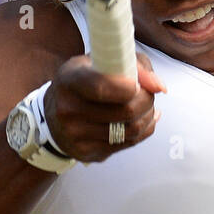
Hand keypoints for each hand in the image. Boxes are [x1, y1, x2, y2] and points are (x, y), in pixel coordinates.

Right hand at [44, 50, 165, 161]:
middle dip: (147, 99)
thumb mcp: (103, 61)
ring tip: (146, 106)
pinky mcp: (85, 152)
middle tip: (148, 93)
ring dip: (148, 115)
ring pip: (131, 129)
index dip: (127, 88)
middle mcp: (68, 108)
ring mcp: (75, 134)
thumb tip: (159, 87)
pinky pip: (128, 143)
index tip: (137, 84)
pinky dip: (143, 130)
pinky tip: (141, 119)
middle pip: (126, 111)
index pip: (101, 88)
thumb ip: (136, 66)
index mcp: (70, 80)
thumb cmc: (86, 81)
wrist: (54, 115)